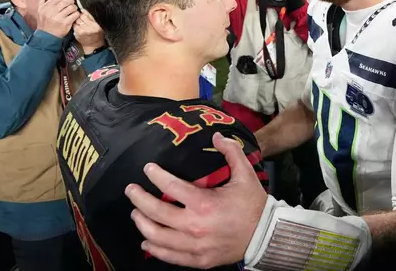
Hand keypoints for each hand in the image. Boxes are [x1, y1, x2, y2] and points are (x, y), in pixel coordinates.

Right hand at [36, 0, 79, 37]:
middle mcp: (52, 12)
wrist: (47, 36)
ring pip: (71, 7)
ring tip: (73, 9)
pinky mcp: (65, 23)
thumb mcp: (40, 11)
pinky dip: (76, 14)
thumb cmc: (45, 23)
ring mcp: (59, 18)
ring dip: (74, 7)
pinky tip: (75, 14)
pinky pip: (74, 15)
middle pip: (65, 1)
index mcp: (46, 7)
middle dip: (71, 0)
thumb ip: (43, 2)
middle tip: (72, 1)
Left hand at [73, 9, 104, 54]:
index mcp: (94, 25)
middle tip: (83, 21)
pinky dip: (75, 27)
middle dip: (80, 18)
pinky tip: (79, 29)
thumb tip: (82, 9)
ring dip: (77, 22)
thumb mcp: (97, 24)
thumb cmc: (96, 34)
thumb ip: (90, 17)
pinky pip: (74, 27)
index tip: (84, 16)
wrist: (93, 45)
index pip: (84, 15)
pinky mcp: (77, 35)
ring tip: (81, 25)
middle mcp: (88, 29)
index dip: (83, 15)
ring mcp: (81, 32)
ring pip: (75, 22)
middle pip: (79, 18)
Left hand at [125, 133, 266, 268]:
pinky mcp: (198, 260)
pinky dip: (154, 249)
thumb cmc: (253, 204)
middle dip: (139, 200)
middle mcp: (194, 226)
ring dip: (142, 224)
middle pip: (156, 213)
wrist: (265, 235)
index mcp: (204, 203)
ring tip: (135, 213)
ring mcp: (194, 246)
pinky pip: (169, 256)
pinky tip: (147, 241)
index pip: (171, 187)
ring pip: (157, 237)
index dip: (156, 175)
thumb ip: (231, 152)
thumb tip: (216, 136)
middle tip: (131, 190)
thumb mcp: (245, 174)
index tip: (147, 168)